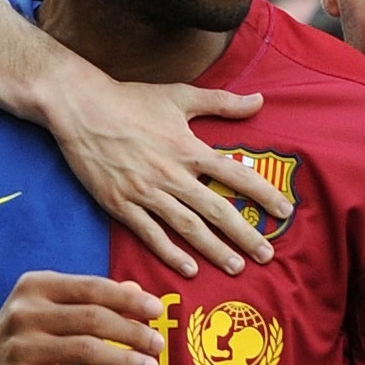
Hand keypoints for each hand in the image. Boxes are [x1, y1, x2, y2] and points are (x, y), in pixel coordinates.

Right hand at [0, 271, 163, 364]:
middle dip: (133, 332)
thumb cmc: (23, 344)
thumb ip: (90, 302)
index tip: (158, 311)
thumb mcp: (51, 315)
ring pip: (86, 350)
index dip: (129, 299)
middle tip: (160, 346)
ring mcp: (19, 346)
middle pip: (94, 318)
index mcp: (35, 287)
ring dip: (124, 361)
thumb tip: (136, 290)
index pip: (93, 288)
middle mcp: (25, 312)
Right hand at [46, 77, 288, 277]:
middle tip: (268, 255)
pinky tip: (190, 269)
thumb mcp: (180, 96)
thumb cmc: (130, 99)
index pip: (237, 175)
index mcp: (189, 149)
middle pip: (218, 210)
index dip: (264, 195)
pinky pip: (151, 235)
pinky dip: (171, 253)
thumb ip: (222, 103)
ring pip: (189, 228)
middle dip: (246, 236)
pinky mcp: (122, 205)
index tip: (285, 212)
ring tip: (237, 267)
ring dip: (215, 250)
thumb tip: (259, 100)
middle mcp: (173, 175)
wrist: (79, 108)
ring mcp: (147, 193)